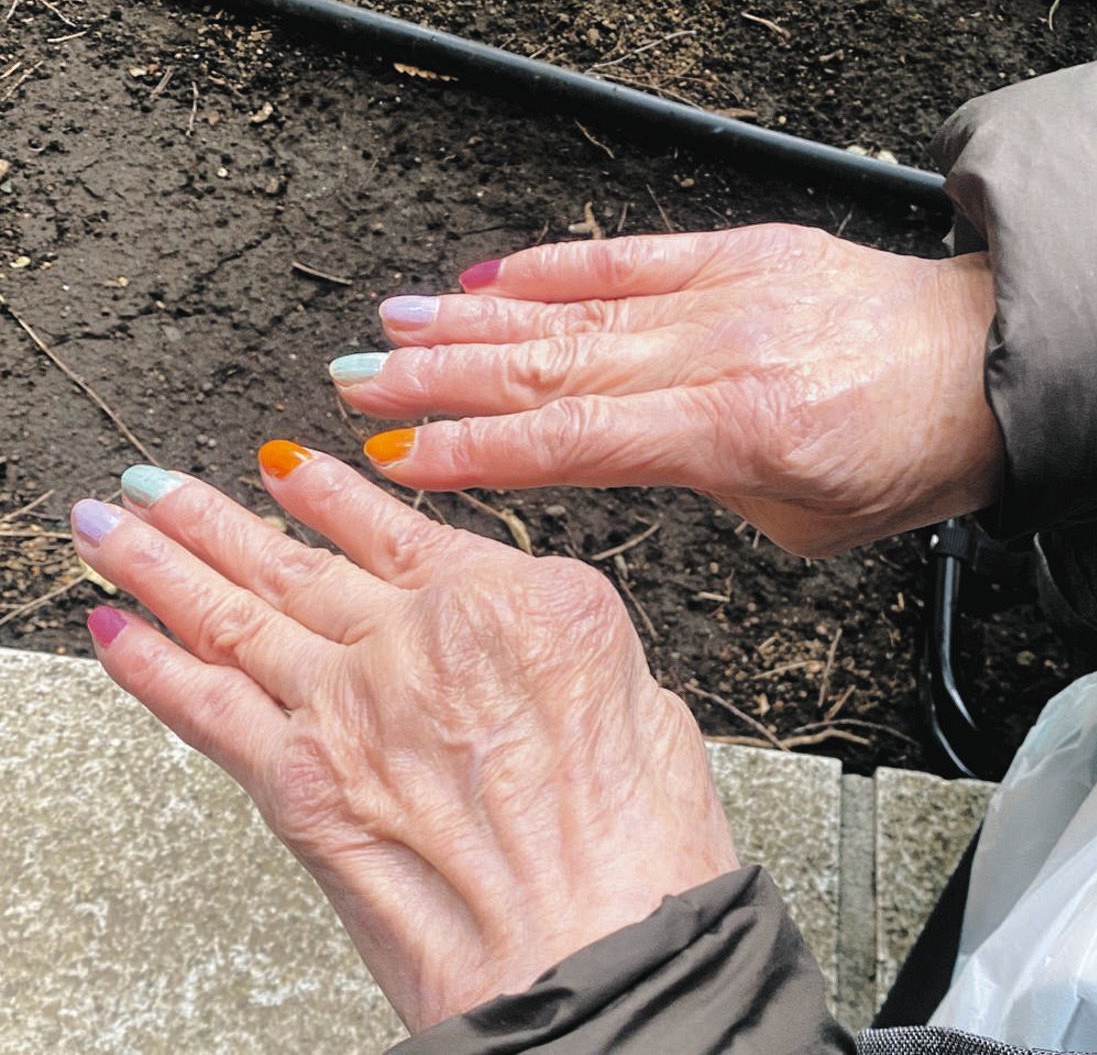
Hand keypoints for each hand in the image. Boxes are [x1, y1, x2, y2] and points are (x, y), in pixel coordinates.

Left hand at [72, 448, 737, 1031]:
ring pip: (235, 613)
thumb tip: (533, 668)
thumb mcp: (647, 717)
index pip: (403, 534)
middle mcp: (430, 638)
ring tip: (115, 525)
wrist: (598, 960)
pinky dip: (149, 663)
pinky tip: (116, 629)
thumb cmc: (638, 857)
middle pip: (298, 564)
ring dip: (162, 563)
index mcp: (526, 606)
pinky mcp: (303, 784)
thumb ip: (568, 670)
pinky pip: (205, 705)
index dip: (331, 497)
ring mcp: (357, 703)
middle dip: (217, 520)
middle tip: (164, 488)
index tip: (291, 471)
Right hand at [335, 224, 1000, 554]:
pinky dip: (549, 267)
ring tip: (389, 324)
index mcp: (734, 432)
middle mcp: (715, 351)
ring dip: (469, 319)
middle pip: (546, 367)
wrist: (987, 368)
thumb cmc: (906, 456)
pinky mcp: (735, 251)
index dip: (475, 451)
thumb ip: (704, 488)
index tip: (401, 457)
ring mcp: (722, 291)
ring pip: (569, 308)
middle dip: (438, 379)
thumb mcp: (799, 523)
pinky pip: (627, 255)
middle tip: (357, 382)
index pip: (570, 442)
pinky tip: (487, 275)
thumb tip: (633, 458)